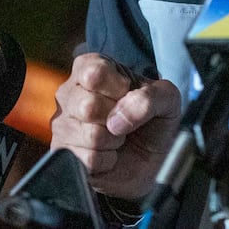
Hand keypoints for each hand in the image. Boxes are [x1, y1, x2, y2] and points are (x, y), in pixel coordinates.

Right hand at [50, 52, 181, 197]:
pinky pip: (89, 160)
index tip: (127, 92)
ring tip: (116, 136)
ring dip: (115, 141)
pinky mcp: (63, 154)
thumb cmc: (152, 121)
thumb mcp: (167, 99)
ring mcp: (62, 124)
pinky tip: (108, 154)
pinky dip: (108, 161)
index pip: (94, 73)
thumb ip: (150, 98)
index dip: (118, 88)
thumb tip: (117, 120)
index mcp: (91, 67)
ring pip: (91, 135)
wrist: (147, 158)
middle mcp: (70, 93)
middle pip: (89, 106)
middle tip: (123, 119)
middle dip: (118, 118)